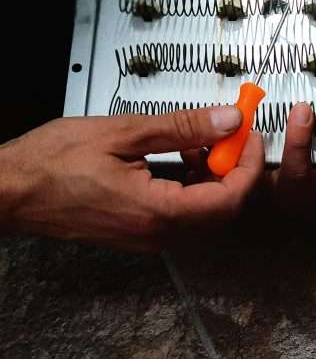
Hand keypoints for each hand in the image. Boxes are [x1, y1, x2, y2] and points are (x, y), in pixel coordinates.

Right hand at [0, 107, 263, 251]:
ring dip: (214, 177)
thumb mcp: (124, 132)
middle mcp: (157, 236)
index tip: (249, 132)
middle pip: (223, 211)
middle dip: (235, 169)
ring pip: (203, 214)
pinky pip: (181, 215)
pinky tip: (180, 155)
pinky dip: (192, 186)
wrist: (11, 190)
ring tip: (201, 138)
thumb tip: (228, 120)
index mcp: (157, 213)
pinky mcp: (136, 232)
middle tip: (231, 131)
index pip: (229, 199)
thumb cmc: (53, 162)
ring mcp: (146, 238)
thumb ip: (182, 128)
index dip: (248, 164)